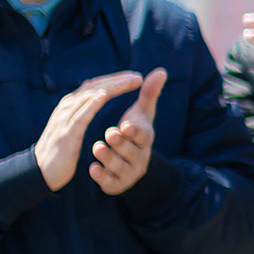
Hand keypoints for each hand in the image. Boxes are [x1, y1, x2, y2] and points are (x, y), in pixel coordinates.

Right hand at [36, 71, 144, 190]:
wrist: (41, 170)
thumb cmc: (60, 147)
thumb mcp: (72, 123)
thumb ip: (83, 107)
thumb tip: (92, 89)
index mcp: (71, 105)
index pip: (96, 86)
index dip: (115, 80)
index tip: (135, 77)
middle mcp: (67, 107)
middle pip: (95, 87)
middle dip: (117, 81)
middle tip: (137, 77)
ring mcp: (65, 119)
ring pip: (89, 97)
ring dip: (109, 88)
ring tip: (127, 81)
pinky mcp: (66, 133)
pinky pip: (79, 116)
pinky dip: (90, 104)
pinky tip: (102, 96)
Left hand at [89, 67, 168, 194]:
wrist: (132, 163)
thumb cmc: (134, 132)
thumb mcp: (142, 114)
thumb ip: (149, 94)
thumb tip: (161, 70)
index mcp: (145, 139)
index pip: (143, 134)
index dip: (135, 131)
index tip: (126, 125)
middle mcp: (140, 156)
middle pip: (131, 151)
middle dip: (120, 143)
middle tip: (109, 133)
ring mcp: (128, 172)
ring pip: (119, 166)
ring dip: (108, 157)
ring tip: (97, 147)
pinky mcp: (116, 184)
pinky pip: (110, 182)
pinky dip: (101, 176)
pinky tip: (92, 168)